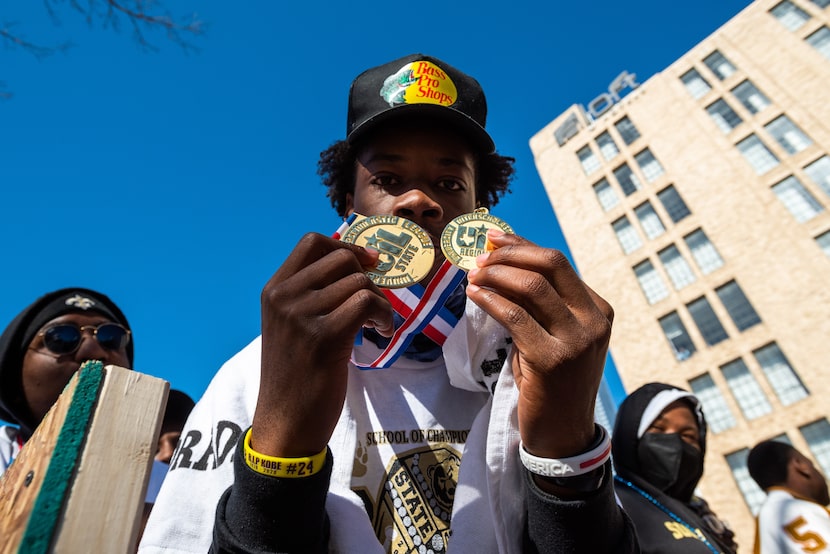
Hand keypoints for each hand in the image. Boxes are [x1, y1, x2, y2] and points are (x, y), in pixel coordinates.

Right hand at [251, 233, 393, 456]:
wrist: (286, 422)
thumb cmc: (296, 375)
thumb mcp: (292, 325)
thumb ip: (312, 294)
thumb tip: (359, 261)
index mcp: (274, 289)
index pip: (312, 241)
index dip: (347, 246)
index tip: (369, 263)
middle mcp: (284, 297)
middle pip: (342, 258)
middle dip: (368, 277)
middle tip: (374, 304)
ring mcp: (301, 315)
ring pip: (359, 282)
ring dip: (380, 302)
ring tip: (377, 324)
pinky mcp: (323, 336)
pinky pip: (367, 303)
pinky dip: (385, 316)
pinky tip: (383, 333)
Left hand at [466, 231, 612, 458]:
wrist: (564, 435)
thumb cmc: (554, 383)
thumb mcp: (557, 336)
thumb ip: (542, 305)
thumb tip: (502, 264)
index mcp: (598, 310)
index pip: (558, 263)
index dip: (522, 245)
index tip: (493, 238)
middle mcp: (594, 321)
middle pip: (550, 264)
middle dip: (510, 252)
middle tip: (480, 255)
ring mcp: (577, 340)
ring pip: (532, 286)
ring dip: (496, 274)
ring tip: (473, 275)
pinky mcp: (552, 359)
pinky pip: (515, 317)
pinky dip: (491, 300)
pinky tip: (475, 295)